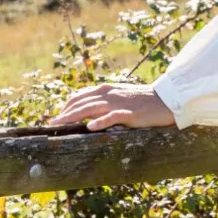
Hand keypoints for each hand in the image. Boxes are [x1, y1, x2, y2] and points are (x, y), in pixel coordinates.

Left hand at [47, 83, 176, 130]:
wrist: (166, 100)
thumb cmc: (143, 101)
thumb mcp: (121, 98)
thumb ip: (105, 102)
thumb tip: (88, 112)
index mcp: (106, 90)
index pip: (80, 96)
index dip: (67, 106)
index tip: (57, 117)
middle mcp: (109, 94)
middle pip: (81, 102)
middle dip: (64, 113)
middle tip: (51, 124)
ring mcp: (118, 103)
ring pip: (91, 108)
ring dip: (73, 116)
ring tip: (60, 124)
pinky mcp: (129, 114)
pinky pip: (112, 117)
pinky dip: (100, 122)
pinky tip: (89, 127)